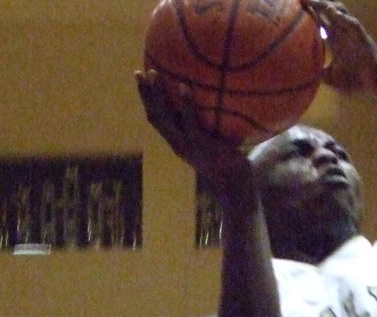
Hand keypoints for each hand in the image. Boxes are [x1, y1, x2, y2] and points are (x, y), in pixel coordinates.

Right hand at [134, 70, 253, 197]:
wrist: (237, 185)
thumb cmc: (230, 159)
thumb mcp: (218, 138)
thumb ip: (213, 121)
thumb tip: (220, 91)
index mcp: (178, 141)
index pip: (157, 119)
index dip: (147, 101)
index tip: (142, 79)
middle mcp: (178, 144)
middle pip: (154, 117)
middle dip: (145, 95)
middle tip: (140, 72)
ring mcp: (187, 145)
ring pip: (164, 118)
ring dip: (157, 96)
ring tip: (155, 74)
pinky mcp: (200, 145)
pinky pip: (189, 121)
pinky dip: (185, 103)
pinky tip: (184, 85)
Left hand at [304, 0, 376, 97]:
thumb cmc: (357, 82)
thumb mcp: (333, 78)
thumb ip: (321, 74)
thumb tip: (307, 75)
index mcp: (338, 41)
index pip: (324, 22)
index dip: (313, 12)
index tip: (300, 4)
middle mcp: (346, 35)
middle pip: (331, 14)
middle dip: (319, 4)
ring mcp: (355, 36)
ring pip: (342, 15)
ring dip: (330, 7)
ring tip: (318, 2)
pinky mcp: (364, 40)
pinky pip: (354, 25)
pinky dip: (344, 18)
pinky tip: (333, 13)